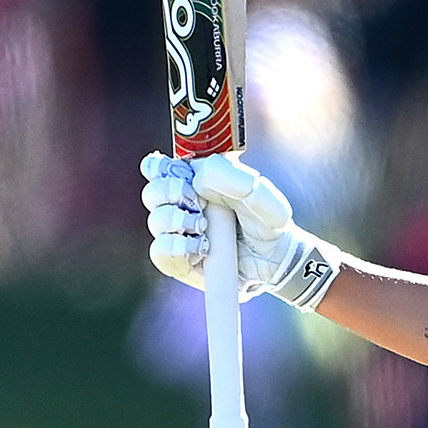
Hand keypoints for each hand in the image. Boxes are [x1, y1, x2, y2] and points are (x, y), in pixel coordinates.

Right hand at [140, 151, 342, 309]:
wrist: (276, 260)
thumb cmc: (267, 220)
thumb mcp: (260, 194)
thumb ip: (234, 178)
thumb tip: (197, 179)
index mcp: (197, 181)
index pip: (160, 167)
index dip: (158, 168)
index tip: (179, 176)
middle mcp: (183, 205)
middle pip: (152, 192)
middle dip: (169, 193)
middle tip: (196, 201)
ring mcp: (179, 233)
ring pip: (156, 220)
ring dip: (177, 221)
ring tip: (204, 228)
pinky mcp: (179, 260)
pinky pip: (160, 252)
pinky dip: (176, 247)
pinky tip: (200, 248)